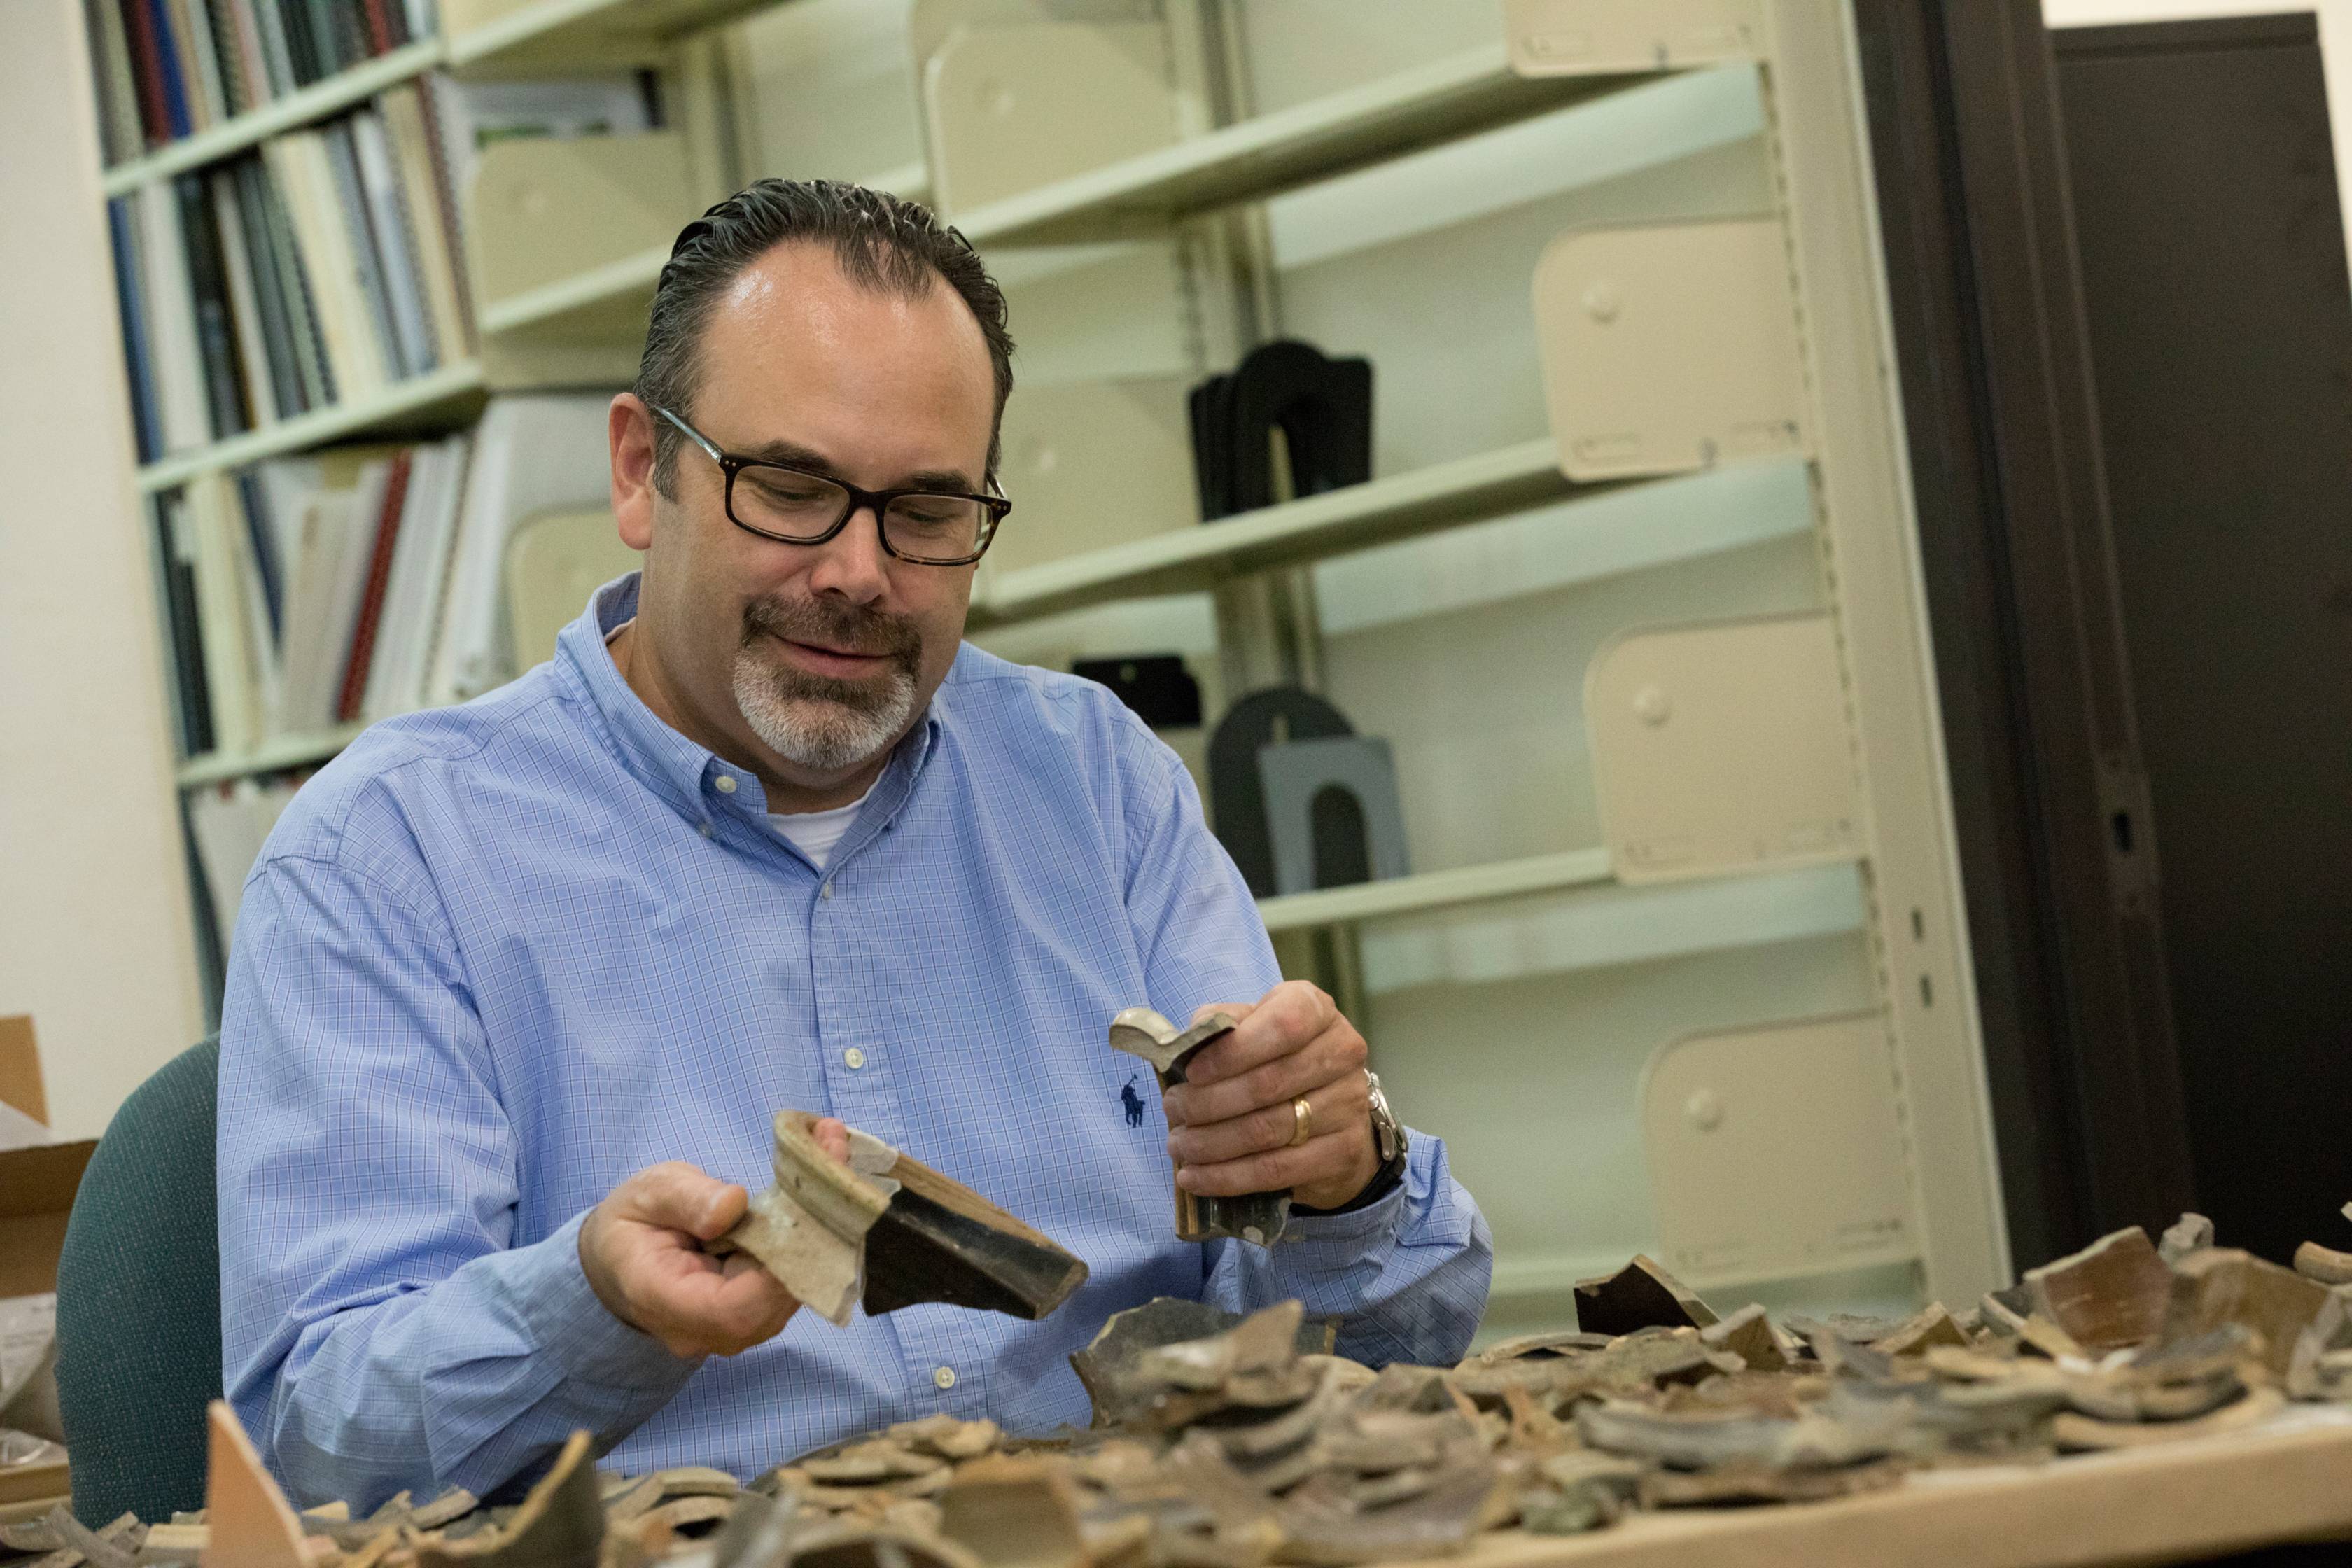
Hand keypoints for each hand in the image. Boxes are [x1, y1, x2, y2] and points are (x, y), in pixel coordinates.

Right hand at [579, 1120, 850, 1357]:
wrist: (619, 1261)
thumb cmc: (633, 1222)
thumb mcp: (649, 1193)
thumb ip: (688, 1199)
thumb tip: (733, 1205)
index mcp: (664, 1300)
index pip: (733, 1310)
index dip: (777, 1270)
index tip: (803, 1209)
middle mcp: (703, 1331)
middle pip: (772, 1303)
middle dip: (813, 1234)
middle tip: (833, 1155)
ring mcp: (731, 1332)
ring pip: (790, 1296)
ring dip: (821, 1234)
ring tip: (832, 1157)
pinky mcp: (754, 1317)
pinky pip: (789, 1289)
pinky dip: (813, 1243)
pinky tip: (822, 1192)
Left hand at [1160, 982, 1379, 1210]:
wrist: (1330, 1112)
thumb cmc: (1277, 1059)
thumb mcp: (1252, 1029)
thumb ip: (1223, 1026)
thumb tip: (1189, 1039)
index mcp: (1317, 1010)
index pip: (1282, 1025)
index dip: (1233, 1051)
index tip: (1191, 1071)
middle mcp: (1342, 1052)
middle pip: (1268, 1083)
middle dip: (1208, 1102)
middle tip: (1172, 1110)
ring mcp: (1350, 1104)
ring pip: (1268, 1130)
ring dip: (1211, 1142)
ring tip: (1178, 1145)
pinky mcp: (1344, 1151)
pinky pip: (1276, 1170)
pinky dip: (1227, 1177)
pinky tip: (1194, 1177)